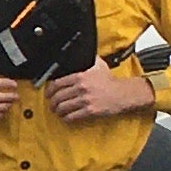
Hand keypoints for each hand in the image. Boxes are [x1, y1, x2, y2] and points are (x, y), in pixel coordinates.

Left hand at [43, 63, 157, 125]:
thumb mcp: (98, 65)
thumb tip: (80, 52)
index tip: (48, 93)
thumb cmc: (110, 81)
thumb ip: (88, 59)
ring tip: (58, 112)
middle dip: (52, 102)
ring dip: (58, 111)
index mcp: (80, 76)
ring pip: (63, 107)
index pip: (57, 83)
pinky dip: (66, 118)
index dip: (49, 90)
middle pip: (58, 97)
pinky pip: (72, 116)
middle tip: (52, 105)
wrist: (123, 93)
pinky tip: (66, 118)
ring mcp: (85, 100)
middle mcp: (81, 88)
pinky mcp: (90, 111)